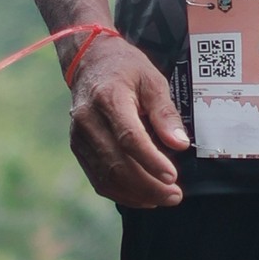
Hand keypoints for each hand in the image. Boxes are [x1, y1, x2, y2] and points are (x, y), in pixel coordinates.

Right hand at [67, 33, 189, 208]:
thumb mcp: (153, 80)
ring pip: (106, 177)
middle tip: (175, 195)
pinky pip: (98, 178)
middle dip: (148, 186)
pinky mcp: (78, 148)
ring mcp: (79, 136)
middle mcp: (88, 119)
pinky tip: (143, 197)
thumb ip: (165, 113)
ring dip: (136, 194)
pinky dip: (121, 193)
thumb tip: (180, 144)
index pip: (129, 137)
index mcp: (108, 98)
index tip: (173, 177)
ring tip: (164, 198)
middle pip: (116, 163)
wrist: (90, 61)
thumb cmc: (126, 69)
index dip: (151, 161)